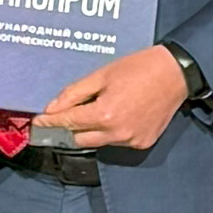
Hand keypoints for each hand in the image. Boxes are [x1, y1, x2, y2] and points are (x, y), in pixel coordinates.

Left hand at [36, 45, 188, 151]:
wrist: (175, 74)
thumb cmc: (137, 68)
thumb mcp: (101, 75)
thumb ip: (74, 93)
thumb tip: (52, 109)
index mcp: (104, 115)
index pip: (68, 123)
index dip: (50, 122)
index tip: (37, 121)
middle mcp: (117, 133)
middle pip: (80, 138)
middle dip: (72, 126)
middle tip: (72, 111)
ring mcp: (132, 141)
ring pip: (99, 142)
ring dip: (93, 129)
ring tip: (103, 107)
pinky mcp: (144, 143)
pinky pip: (118, 142)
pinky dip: (113, 131)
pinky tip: (121, 113)